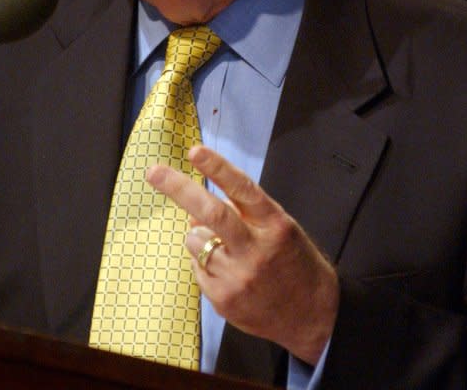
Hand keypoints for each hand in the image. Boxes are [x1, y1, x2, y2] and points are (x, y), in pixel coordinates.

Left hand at [146, 145, 338, 365]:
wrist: (313, 315)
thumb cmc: (292, 261)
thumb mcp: (278, 227)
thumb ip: (241, 213)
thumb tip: (196, 211)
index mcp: (274, 223)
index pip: (242, 189)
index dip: (217, 168)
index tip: (194, 151)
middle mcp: (256, 249)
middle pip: (211, 213)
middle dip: (178, 188)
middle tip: (153, 172)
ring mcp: (239, 276)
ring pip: (196, 240)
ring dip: (199, 237)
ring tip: (225, 250)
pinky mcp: (224, 299)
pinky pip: (197, 268)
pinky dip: (204, 264)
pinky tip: (228, 273)